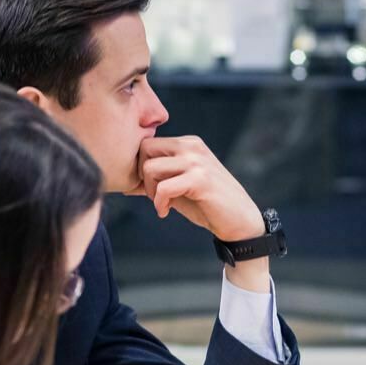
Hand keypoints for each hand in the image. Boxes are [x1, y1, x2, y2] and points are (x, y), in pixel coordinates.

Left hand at [136, 135, 264, 241]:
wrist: (239, 221)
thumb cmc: (208, 204)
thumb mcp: (179, 188)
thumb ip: (156, 181)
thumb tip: (126, 183)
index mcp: (188, 144)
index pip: (147, 143)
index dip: (140, 166)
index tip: (149, 188)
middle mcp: (192, 147)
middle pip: (145, 149)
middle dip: (142, 175)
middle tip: (152, 195)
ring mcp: (197, 162)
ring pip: (150, 167)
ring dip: (149, 191)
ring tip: (162, 204)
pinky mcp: (200, 180)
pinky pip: (163, 188)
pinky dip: (159, 203)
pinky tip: (165, 212)